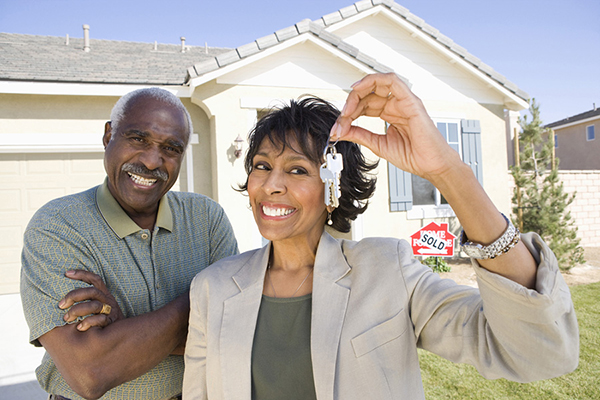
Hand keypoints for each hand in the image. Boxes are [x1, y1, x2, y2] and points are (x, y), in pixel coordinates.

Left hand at [59, 270, 124, 330]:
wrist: (122, 334)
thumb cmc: (104, 321)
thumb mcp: (100, 308)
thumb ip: (88, 302)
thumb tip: (64, 301)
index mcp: (104, 294)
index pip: (95, 279)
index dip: (82, 274)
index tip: (66, 273)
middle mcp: (108, 300)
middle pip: (92, 291)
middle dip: (74, 296)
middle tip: (60, 305)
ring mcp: (110, 311)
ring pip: (94, 305)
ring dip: (77, 311)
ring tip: (66, 318)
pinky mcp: (111, 323)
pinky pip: (100, 320)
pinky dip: (88, 322)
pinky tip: (79, 327)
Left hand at [331, 73, 461, 183]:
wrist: (430, 165)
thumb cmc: (412, 155)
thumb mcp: (377, 144)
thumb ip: (360, 134)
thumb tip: (340, 131)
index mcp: (388, 113)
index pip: (363, 105)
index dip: (348, 114)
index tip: (338, 129)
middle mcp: (395, 104)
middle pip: (367, 94)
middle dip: (349, 106)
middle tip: (340, 122)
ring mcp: (403, 101)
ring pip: (376, 84)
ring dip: (358, 92)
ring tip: (347, 109)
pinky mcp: (410, 101)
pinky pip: (392, 81)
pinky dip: (373, 80)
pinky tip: (359, 88)